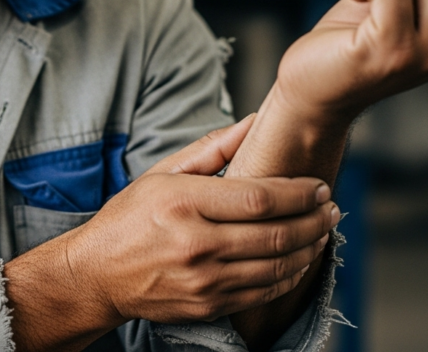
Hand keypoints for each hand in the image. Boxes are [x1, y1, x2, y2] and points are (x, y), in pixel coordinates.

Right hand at [5, 119, 338, 350]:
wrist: (96, 276)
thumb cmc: (129, 219)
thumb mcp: (161, 174)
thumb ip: (212, 149)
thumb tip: (254, 122)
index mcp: (183, 202)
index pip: (259, 197)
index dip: (299, 193)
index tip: (318, 186)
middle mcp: (195, 243)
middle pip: (276, 234)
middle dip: (314, 219)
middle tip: (331, 207)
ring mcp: (203, 280)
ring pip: (276, 266)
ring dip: (309, 248)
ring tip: (322, 231)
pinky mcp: (208, 306)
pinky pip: (263, 292)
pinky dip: (289, 276)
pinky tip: (299, 260)